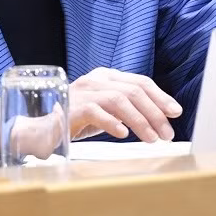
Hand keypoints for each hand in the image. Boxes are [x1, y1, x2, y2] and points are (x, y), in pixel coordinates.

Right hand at [0, 68, 182, 148]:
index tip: (175, 113)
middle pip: (134, 90)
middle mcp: (95, 80)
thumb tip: (159, 120)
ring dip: (140, 121)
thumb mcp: (105, 112)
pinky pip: (96, 111)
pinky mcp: (71, 108)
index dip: (160, 96)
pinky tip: (123, 135)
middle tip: (167, 133)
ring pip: (120, 100)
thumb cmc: (76, 121)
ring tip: (152, 139)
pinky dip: (112, 123)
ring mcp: (82, 92)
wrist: (39, 130)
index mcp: (105, 77)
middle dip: (155, 112)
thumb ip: (125, 109)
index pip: (140, 81)